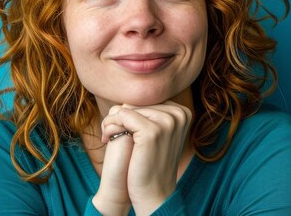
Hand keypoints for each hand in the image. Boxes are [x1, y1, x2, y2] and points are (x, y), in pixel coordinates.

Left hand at [98, 100, 192, 214]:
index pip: (147, 100)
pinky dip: (110, 126)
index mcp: (183, 112)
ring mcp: (168, 121)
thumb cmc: (151, 162)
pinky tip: (108, 138)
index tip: (122, 128)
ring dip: (112, 122)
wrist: (154, 193)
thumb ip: (150, 113)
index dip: (130, 113)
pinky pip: (122, 116)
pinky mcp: (153, 131)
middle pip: (138, 103)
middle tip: (110, 133)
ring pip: (128, 108)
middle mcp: (179, 113)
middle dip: (120, 117)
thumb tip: (127, 98)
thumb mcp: (157, 134)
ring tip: (109, 136)